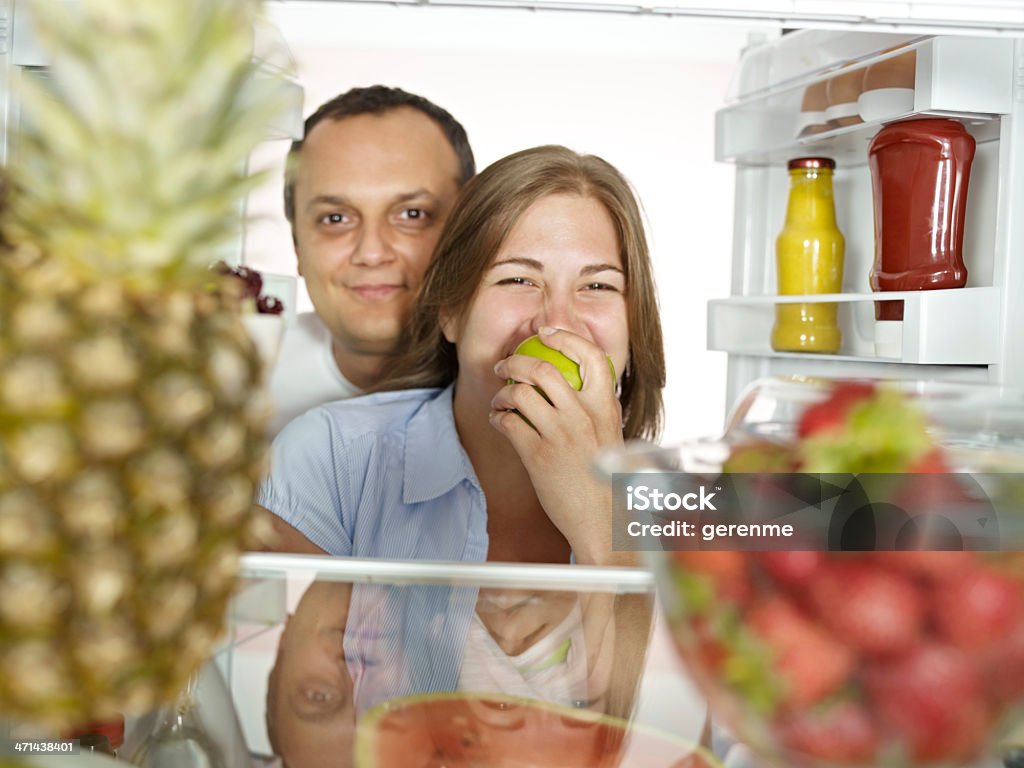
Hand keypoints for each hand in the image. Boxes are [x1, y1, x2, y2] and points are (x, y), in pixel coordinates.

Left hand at [490, 328, 624, 564]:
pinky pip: (508, 423)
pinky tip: (498, 421)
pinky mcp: (538, 455)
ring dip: (502, 392)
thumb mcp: (612, 436)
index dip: (565, 337)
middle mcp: (584, 416)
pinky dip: (497, 417)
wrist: (603, 522)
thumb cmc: (607, 481)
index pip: (591, 355)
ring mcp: (561, 434)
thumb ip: (596, 409)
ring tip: (500, 399)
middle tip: (505, 365)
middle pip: (542, 368)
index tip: (546, 334)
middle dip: (516, 361)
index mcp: (607, 407)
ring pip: (520, 393)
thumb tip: (575, 385)